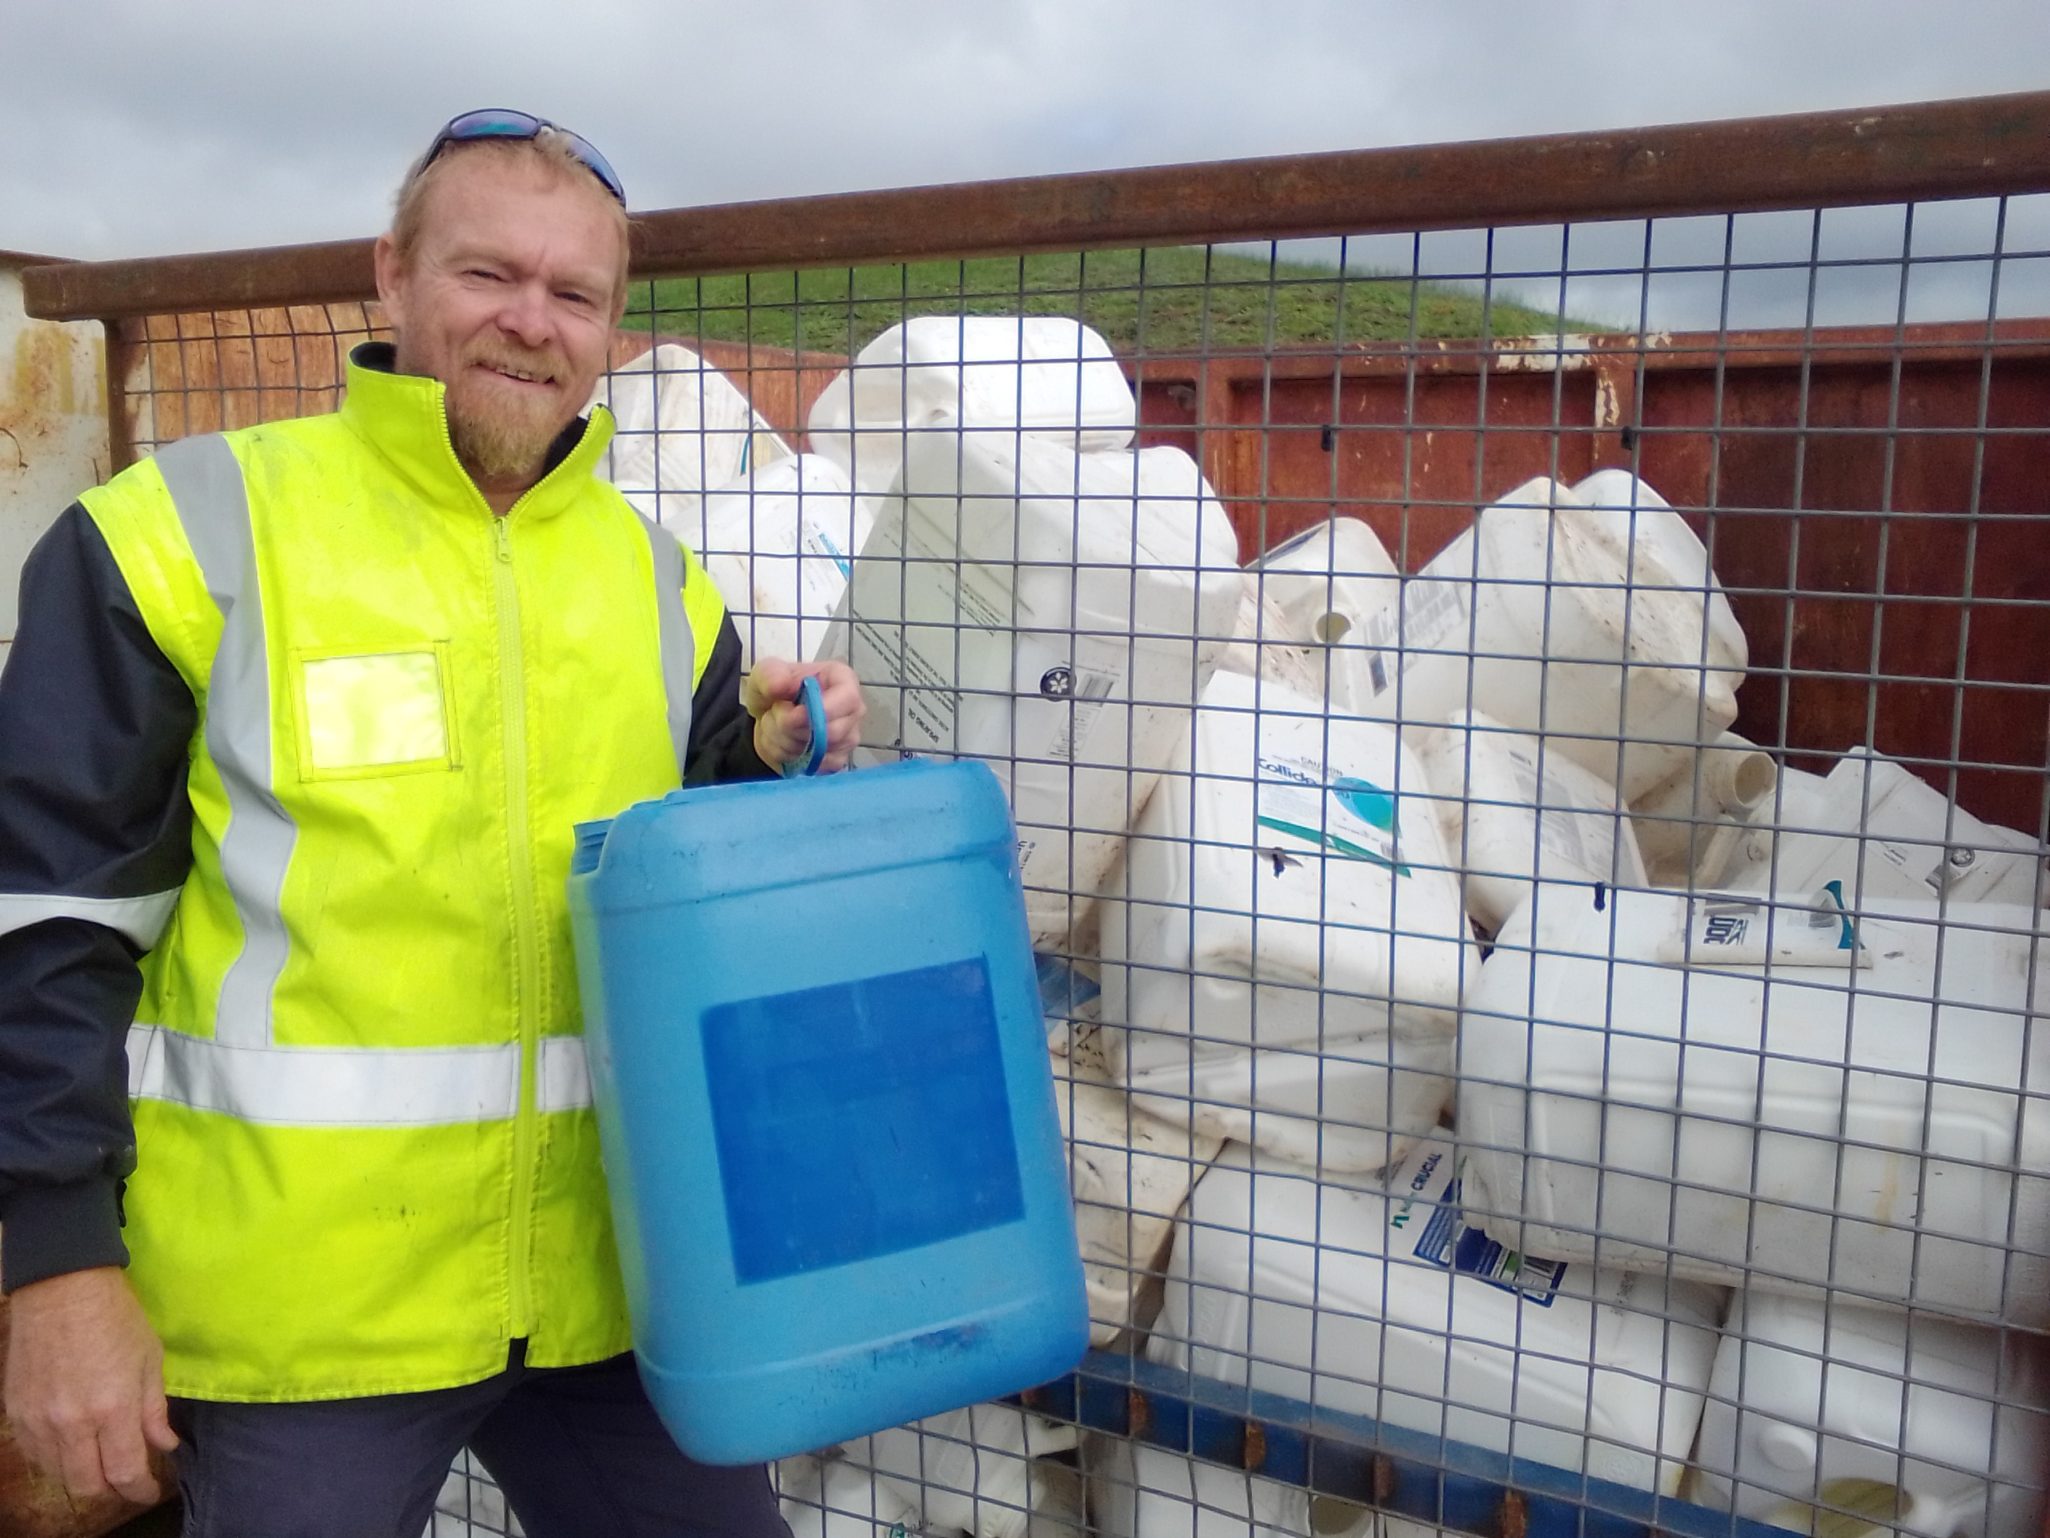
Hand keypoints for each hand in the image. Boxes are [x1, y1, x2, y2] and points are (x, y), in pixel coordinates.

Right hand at [3, 1267, 177, 1505]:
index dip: (140, 1490)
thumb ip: (154, 1410)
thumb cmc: (116, 1318)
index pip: (125, 1472)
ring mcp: (38, 1420)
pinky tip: (72, 1447)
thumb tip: (164, 1445)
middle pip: (87, 1486)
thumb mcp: (150, 1359)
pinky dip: (55, 1460)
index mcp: (112, 1409)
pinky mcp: (15, 1412)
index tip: (150, 1490)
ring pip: (58, 1474)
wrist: (61, 1288)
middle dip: (112, 1491)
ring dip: (83, 1476)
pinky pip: (35, 1454)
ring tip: (102, 1463)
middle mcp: (71, 1423)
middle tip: (127, 1481)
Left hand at [742, 658, 864, 774]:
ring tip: (776, 726)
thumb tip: (781, 684)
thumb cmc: (775, 691)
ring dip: (785, 741)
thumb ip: (770, 675)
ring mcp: (847, 737)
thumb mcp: (765, 674)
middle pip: (832, 731)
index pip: (848, 697)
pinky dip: (789, 757)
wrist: (768, 718)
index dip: (822, 709)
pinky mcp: (837, 759)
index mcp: (842, 679)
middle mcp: (852, 709)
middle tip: (774, 714)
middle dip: (792, 727)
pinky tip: (783, 742)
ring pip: (819, 751)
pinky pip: (814, 765)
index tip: (793, 713)